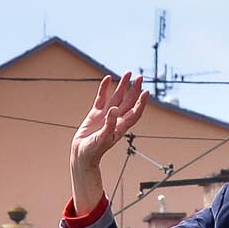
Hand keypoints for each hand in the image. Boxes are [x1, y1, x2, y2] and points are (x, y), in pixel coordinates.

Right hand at [70, 72, 147, 205]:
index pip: (135, 112)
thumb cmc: (94, 150)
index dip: (141, 102)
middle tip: (140, 77)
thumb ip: (110, 123)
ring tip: (127, 73)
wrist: (82, 154)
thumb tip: (115, 109)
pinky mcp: (96, 113)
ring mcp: (106, 115)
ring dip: (123, 86)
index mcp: (121, 126)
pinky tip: (108, 78)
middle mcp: (116, 119)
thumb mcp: (103, 137)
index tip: (146, 91)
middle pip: (129, 101)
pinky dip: (105, 88)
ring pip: (117, 97)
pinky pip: (102, 98)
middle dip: (134, 89)